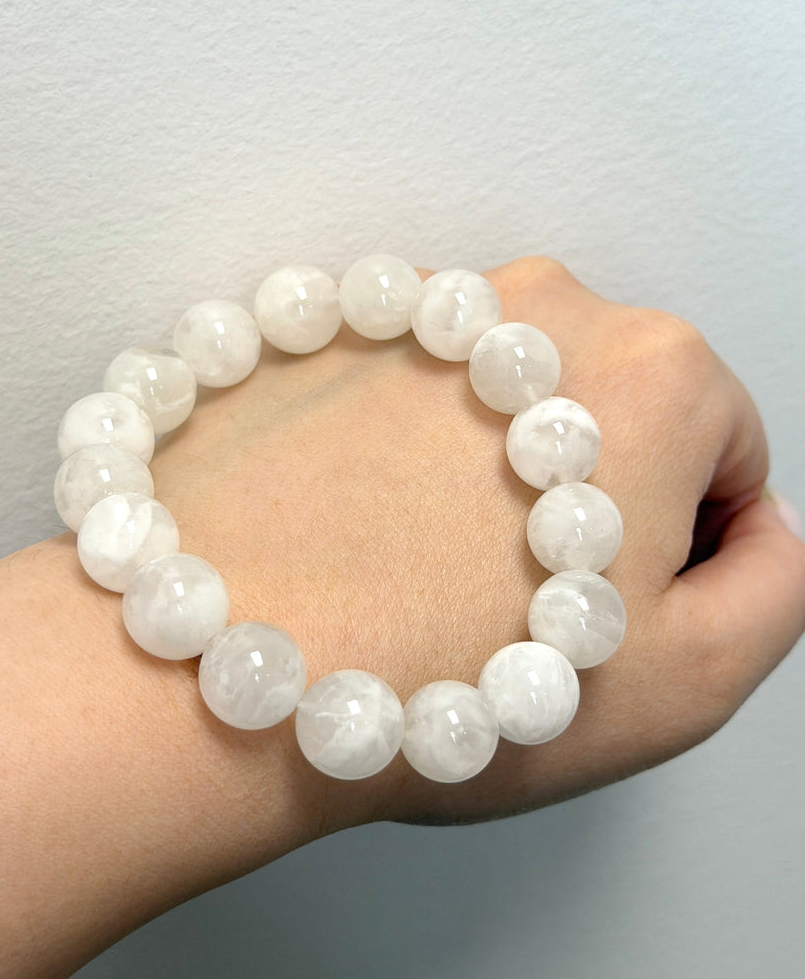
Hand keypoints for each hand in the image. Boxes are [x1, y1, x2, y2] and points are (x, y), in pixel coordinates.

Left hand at [150, 255, 804, 830]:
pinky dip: (400, 448)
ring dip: (487, 474)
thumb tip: (760, 529)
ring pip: (503, 403)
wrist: (228, 655)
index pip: (728, 454)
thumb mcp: (694, 674)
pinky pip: (404, 393)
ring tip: (423, 564)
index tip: (601, 610)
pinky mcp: (319, 331)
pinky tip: (360, 523)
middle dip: (584, 506)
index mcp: (652, 369)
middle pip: (611, 416)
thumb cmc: (458, 673)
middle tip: (508, 596)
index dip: (682, 551)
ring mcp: (416, 308)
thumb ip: (779, 584)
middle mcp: (538, 304)